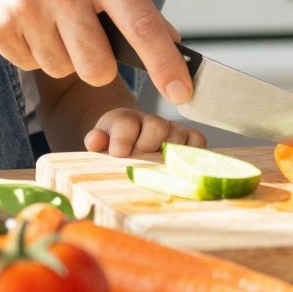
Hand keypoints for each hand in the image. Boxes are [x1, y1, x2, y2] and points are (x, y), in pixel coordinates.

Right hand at [0, 0, 192, 102]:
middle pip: (99, 68)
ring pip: (63, 69)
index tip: (183, 91)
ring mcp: (26, 9)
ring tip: (46, 14)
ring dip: (60, 53)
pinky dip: (31, 48)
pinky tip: (22, 15)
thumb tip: (168, 38)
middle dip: (97, 63)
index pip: (142, 24)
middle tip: (84, 34)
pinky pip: (29, 64)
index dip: (166, 64)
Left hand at [84, 108, 205, 157]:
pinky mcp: (189, 138)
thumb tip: (94, 141)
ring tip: (159, 170)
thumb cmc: (116, 147)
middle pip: (156, 126)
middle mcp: (151, 121)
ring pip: (176, 136)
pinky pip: (197, 140)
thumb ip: (96, 141)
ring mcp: (171, 129)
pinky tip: (182, 166)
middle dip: (147, 146)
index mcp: (125, 121)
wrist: (132, 142)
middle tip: (140, 163)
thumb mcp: (101, 144)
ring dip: (168, 154)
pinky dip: (193, 152)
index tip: (119, 154)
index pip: (126, 124)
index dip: (123, 139)